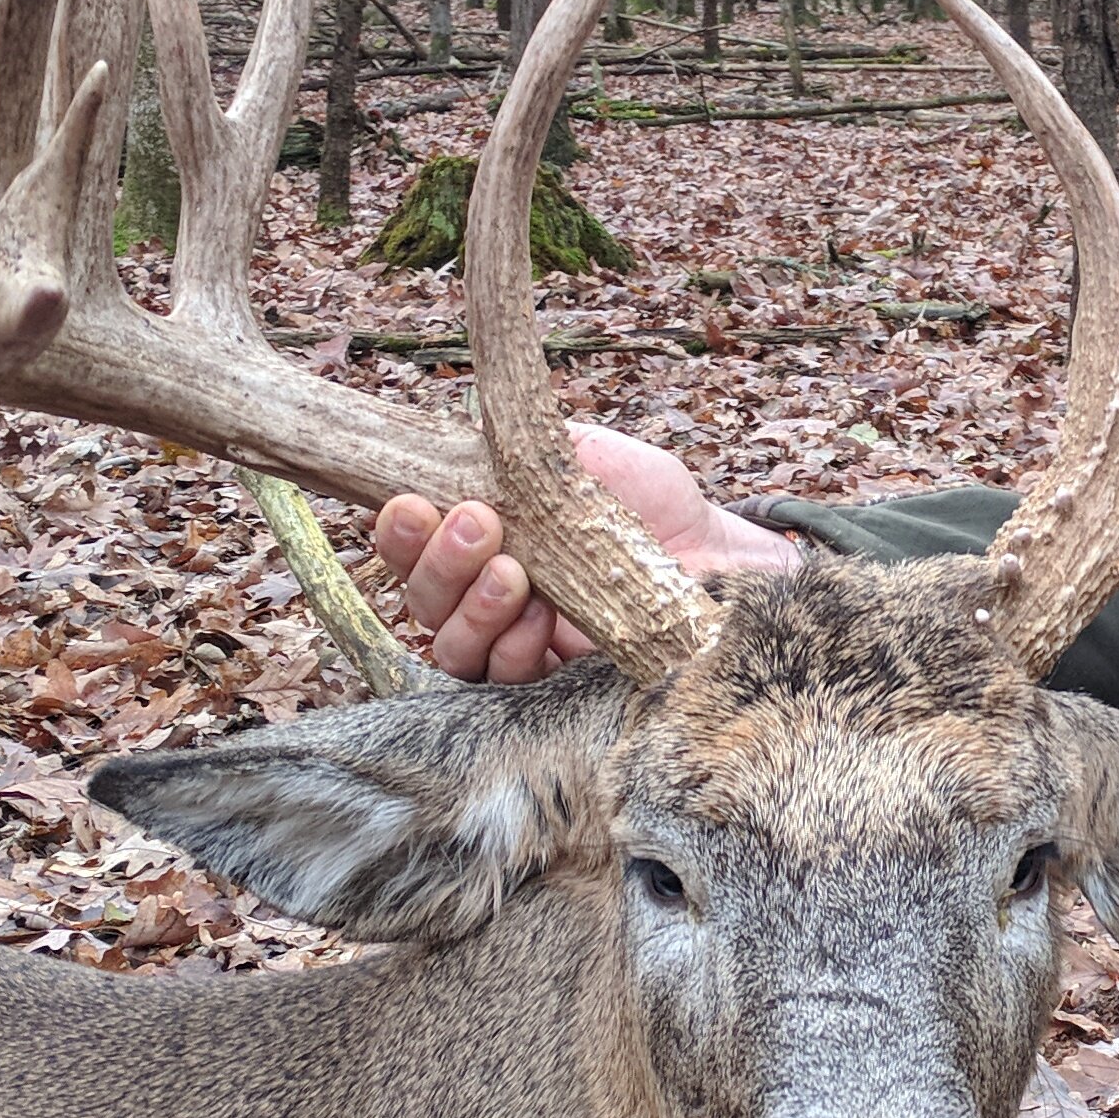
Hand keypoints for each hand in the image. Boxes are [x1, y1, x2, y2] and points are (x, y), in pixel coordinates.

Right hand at [369, 426, 799, 682]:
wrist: (718, 553)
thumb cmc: (648, 504)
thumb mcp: (582, 456)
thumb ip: (520, 448)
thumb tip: (464, 430)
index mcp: (482, 539)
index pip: (414, 545)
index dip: (400, 530)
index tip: (412, 505)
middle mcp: (483, 596)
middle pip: (422, 600)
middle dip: (438, 561)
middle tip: (477, 525)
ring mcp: (515, 644)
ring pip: (452, 646)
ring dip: (471, 608)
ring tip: (511, 575)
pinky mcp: (551, 688)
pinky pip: (505, 681)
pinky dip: (514, 648)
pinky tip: (541, 618)